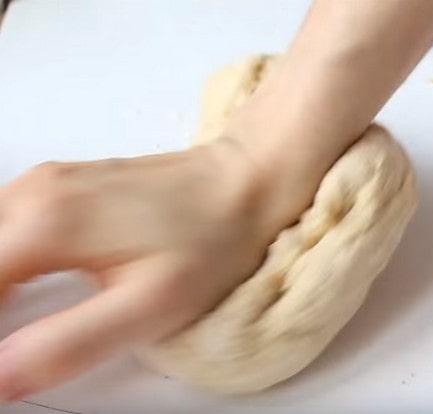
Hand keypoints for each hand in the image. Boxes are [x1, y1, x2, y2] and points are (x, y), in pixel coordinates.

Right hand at [0, 135, 316, 400]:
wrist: (245, 184)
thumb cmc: (212, 240)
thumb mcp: (148, 309)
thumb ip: (66, 345)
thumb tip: (1, 377)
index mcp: (44, 225)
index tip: (6, 357)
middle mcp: (33, 194)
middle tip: (15, 342)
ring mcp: (45, 182)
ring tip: (15, 322)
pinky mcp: (60, 184)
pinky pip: (3, 224)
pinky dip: (2, 260)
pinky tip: (23, 286)